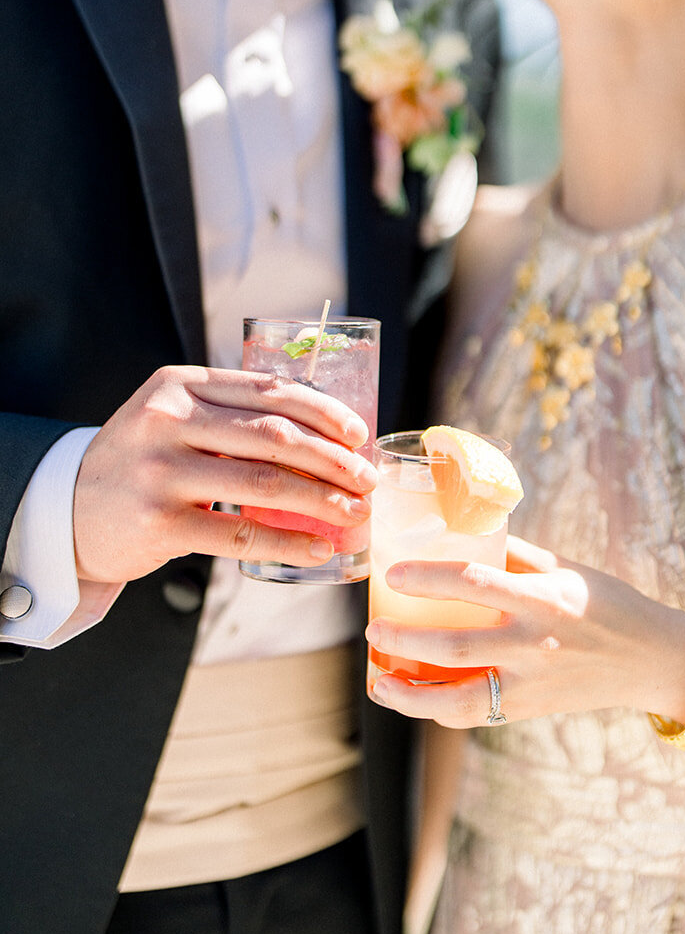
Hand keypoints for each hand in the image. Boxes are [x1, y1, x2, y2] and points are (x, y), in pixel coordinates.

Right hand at [73, 365, 374, 582]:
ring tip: (354, 513)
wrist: (69, 510)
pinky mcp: (159, 523)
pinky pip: (239, 533)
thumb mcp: (173, 417)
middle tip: (366, 480)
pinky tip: (318, 548)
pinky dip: (288, 542)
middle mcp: (168, 420)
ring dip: (322, 500)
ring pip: (264, 483)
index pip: (269, 390)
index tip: (358, 433)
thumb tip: (325, 434)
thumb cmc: (142, 461)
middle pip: (274, 435)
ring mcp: (161, 471)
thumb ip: (230, 414)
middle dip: (333, 459)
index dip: (323, 411)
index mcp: (181, 385)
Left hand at [366, 534, 684, 727]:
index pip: (475, 584)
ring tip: (380, 680)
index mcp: (544, 598)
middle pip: (457, 646)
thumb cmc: (605, 602)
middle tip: (373, 626)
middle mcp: (536, 644)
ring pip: (460, 699)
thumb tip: (464, 532)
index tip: (393, 573)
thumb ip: (515, 557)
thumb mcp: (565, 569)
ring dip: (412, 693)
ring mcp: (532, 684)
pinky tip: (414, 699)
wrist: (651, 658)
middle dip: (406, 639)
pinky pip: (477, 714)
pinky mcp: (530, 710)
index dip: (428, 578)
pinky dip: (440, 711)